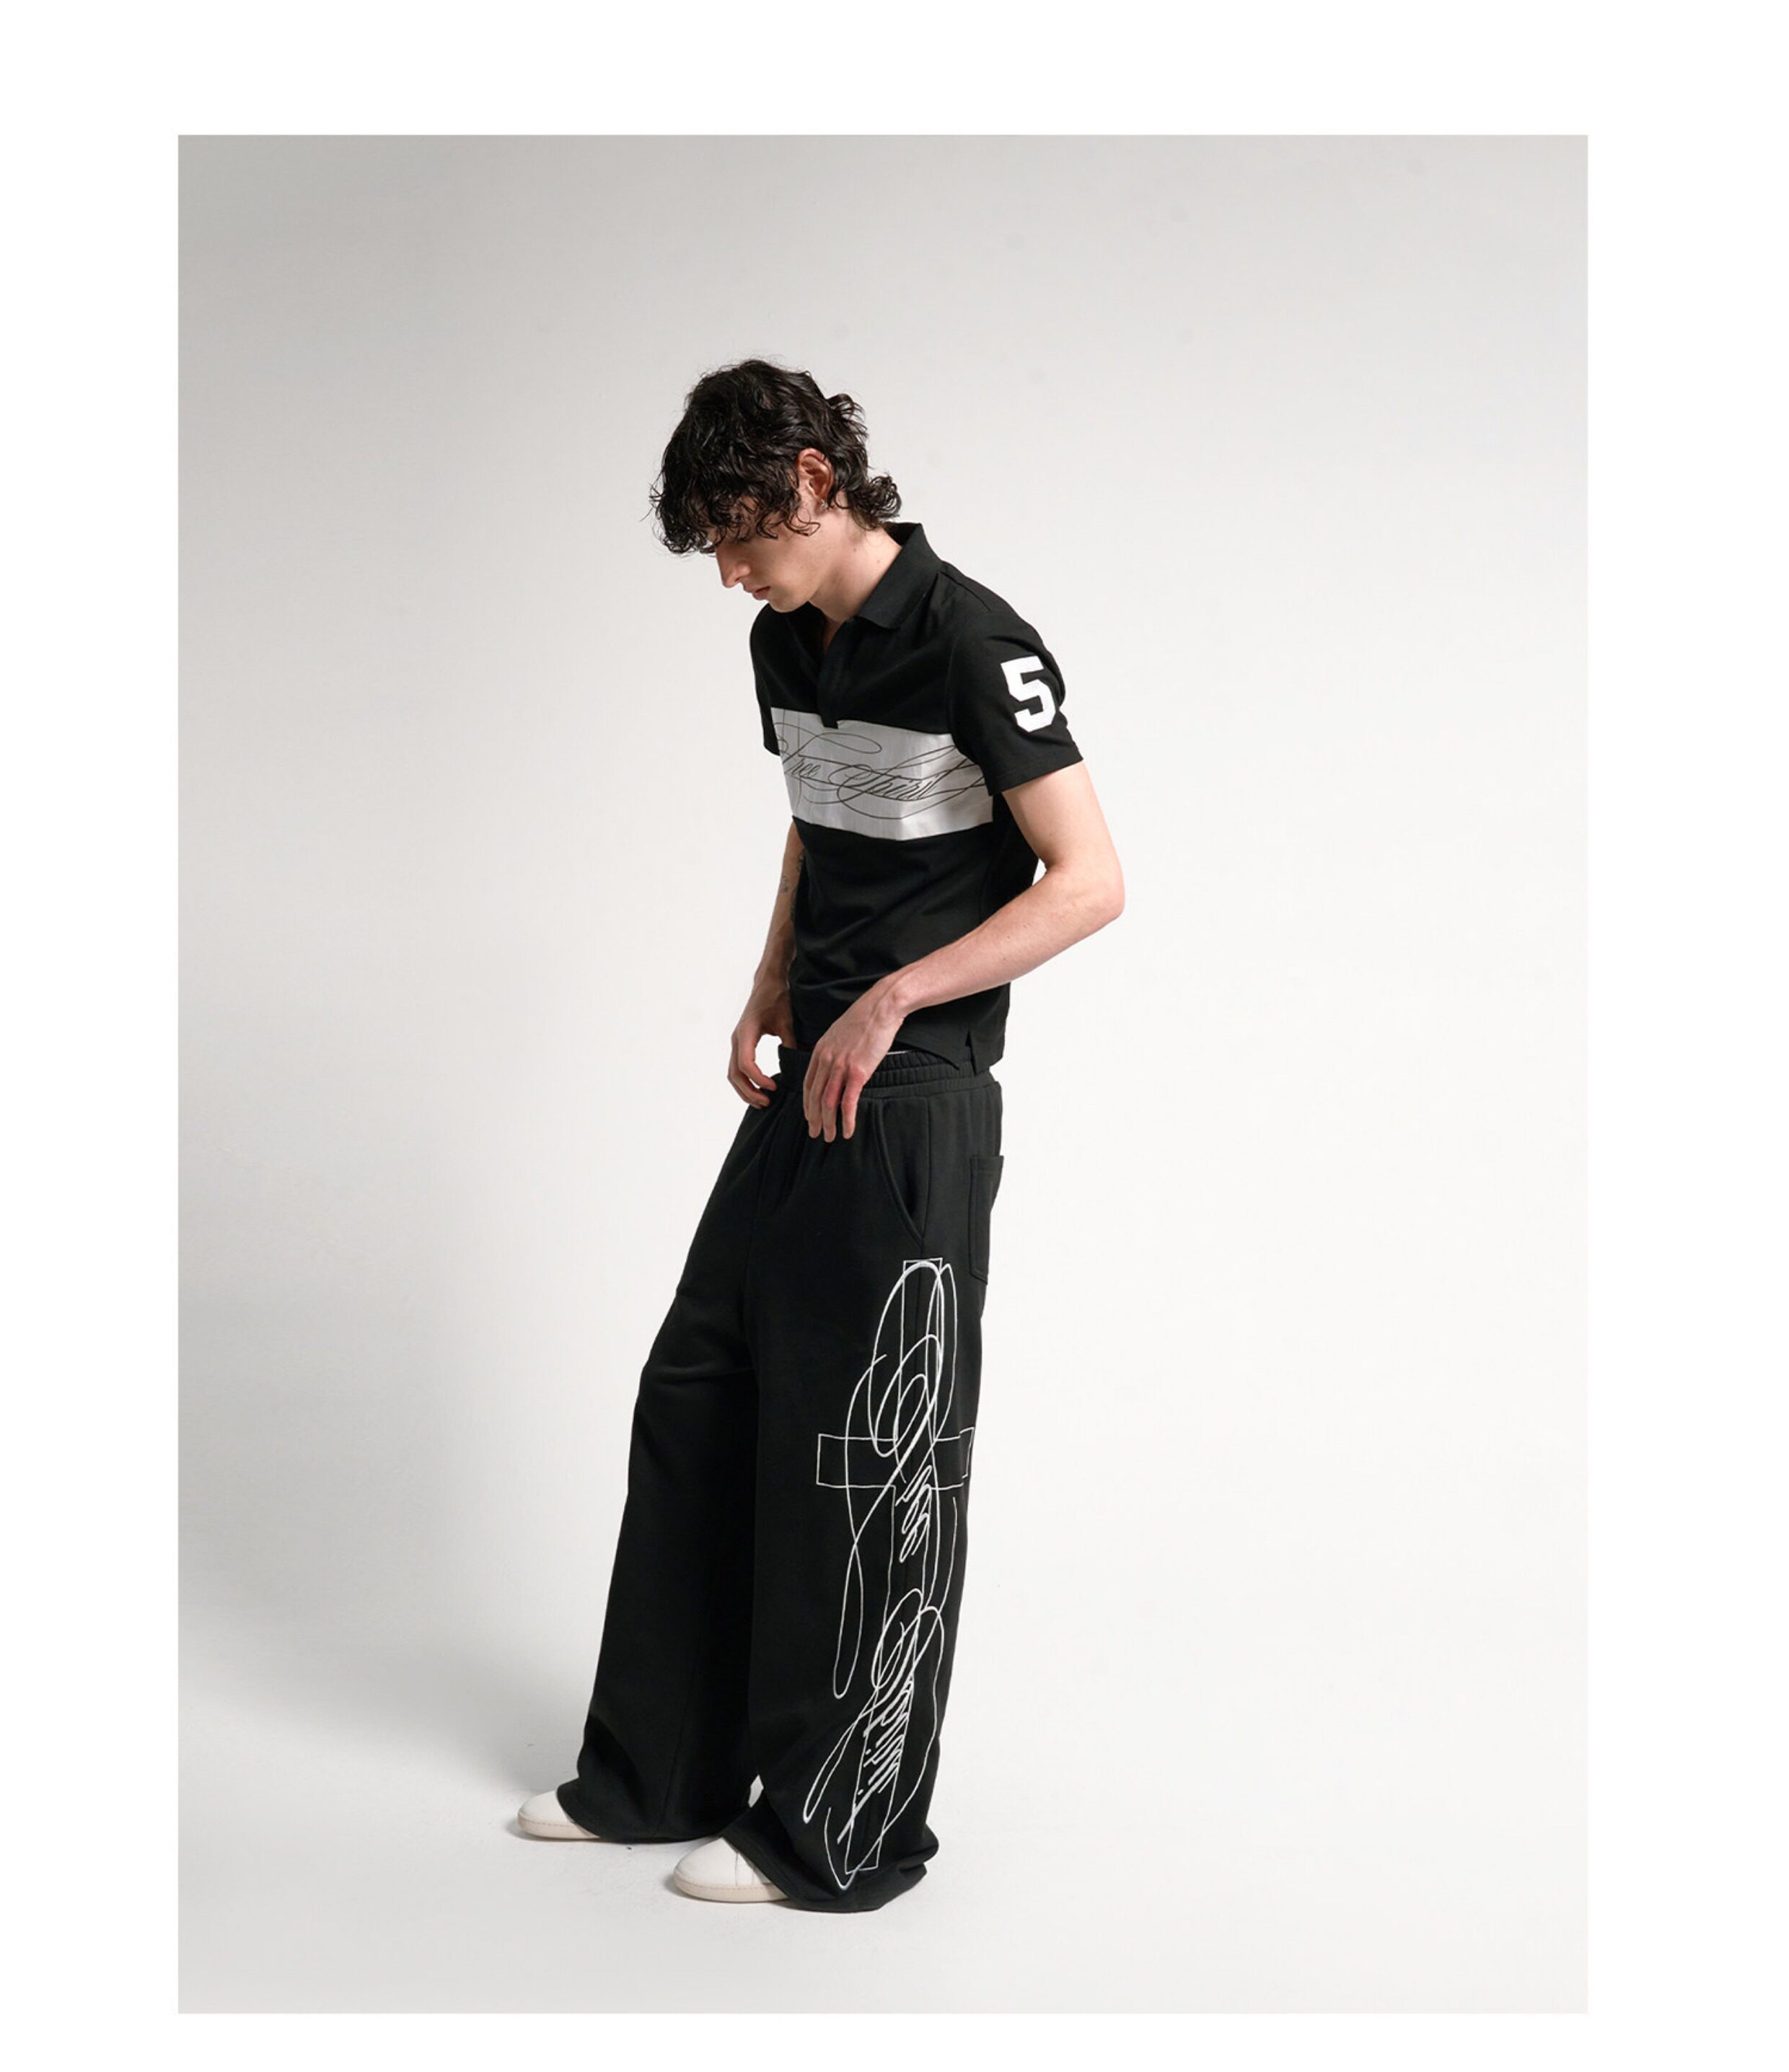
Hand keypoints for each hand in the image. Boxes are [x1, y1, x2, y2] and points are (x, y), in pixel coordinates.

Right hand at [729, 976, 794, 1106]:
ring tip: (764, 1101)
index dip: (758, 1079)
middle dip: (749, 1091)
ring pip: (733, 1073)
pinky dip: (746, 1082)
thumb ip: (790, 1043)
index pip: (746, 1063)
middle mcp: (737, 1039)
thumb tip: (800, 1065)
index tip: (775, 1087)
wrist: (767, 983)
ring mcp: (737, 1042)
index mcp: (746, 1033)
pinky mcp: (741, 1043)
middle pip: (735, 1074)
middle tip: (767, 1102)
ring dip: (746, 1090)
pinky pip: (737, 1068)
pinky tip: (761, 1089)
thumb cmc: (777, 998)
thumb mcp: (786, 1020)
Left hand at [803, 984, 903, 1141]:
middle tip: (815, 1134)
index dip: (807, 1104)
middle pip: (814, 1096)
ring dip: (827, 1123)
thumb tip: (835, 1063)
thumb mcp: (841, 1032)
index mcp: (820, 1050)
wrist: (882, 1007)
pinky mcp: (858, 1072)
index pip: (808, 1084)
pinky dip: (846, 1119)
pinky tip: (848, 1130)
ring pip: (828, 1102)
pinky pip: (848, 1101)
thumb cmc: (866, 1017)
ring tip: (829, 1137)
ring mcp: (841, 1066)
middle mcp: (826, 1060)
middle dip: (813, 1119)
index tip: (809, 1116)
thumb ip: (834, 1049)